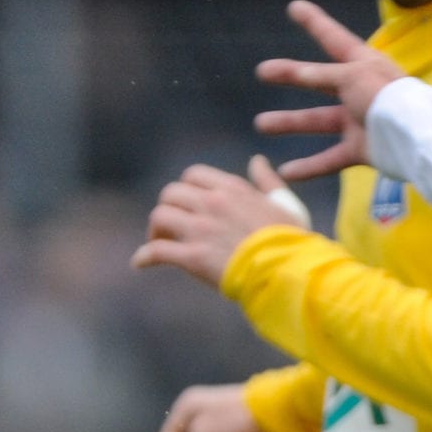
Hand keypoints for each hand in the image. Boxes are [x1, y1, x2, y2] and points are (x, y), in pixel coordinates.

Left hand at [132, 156, 310, 285]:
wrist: (286, 270)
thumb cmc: (291, 241)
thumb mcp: (285, 204)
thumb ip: (268, 182)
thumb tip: (258, 161)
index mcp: (232, 189)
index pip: (193, 175)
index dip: (186, 189)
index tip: (189, 205)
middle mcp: (211, 203)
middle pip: (171, 193)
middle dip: (168, 208)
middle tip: (172, 226)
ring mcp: (199, 229)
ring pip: (159, 217)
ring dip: (155, 230)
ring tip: (159, 243)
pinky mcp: (192, 257)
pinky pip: (156, 251)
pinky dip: (144, 257)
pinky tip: (141, 263)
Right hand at [253, 0, 408, 182]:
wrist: (415, 138)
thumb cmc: (387, 97)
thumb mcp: (352, 77)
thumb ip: (322, 75)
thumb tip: (298, 72)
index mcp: (363, 64)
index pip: (333, 38)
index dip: (314, 22)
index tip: (295, 7)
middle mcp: (359, 90)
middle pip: (317, 80)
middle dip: (290, 75)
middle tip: (263, 71)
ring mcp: (359, 120)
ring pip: (317, 121)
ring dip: (289, 123)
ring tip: (261, 123)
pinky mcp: (361, 149)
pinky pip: (330, 158)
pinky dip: (310, 166)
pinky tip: (286, 171)